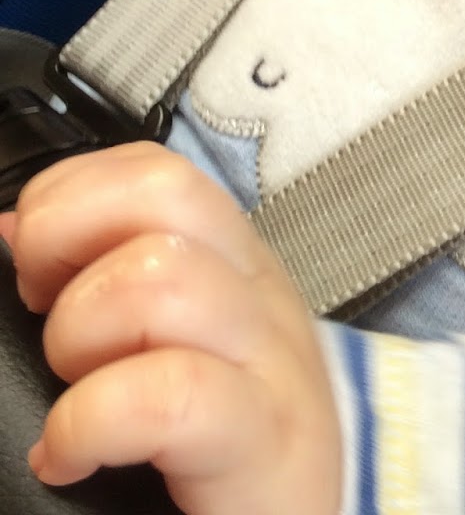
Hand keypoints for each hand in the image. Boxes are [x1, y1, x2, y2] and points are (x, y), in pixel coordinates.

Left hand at [0, 143, 340, 514]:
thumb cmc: (216, 464)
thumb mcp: (169, 357)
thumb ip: (104, 292)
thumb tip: (11, 233)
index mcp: (228, 271)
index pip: (155, 171)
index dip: (72, 199)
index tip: (35, 274)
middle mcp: (255, 297)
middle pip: (166, 192)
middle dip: (70, 239)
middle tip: (44, 316)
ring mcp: (268, 362)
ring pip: (165, 276)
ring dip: (81, 335)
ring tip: (71, 397)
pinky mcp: (265, 440)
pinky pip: (170, 394)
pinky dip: (91, 421)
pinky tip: (69, 456)